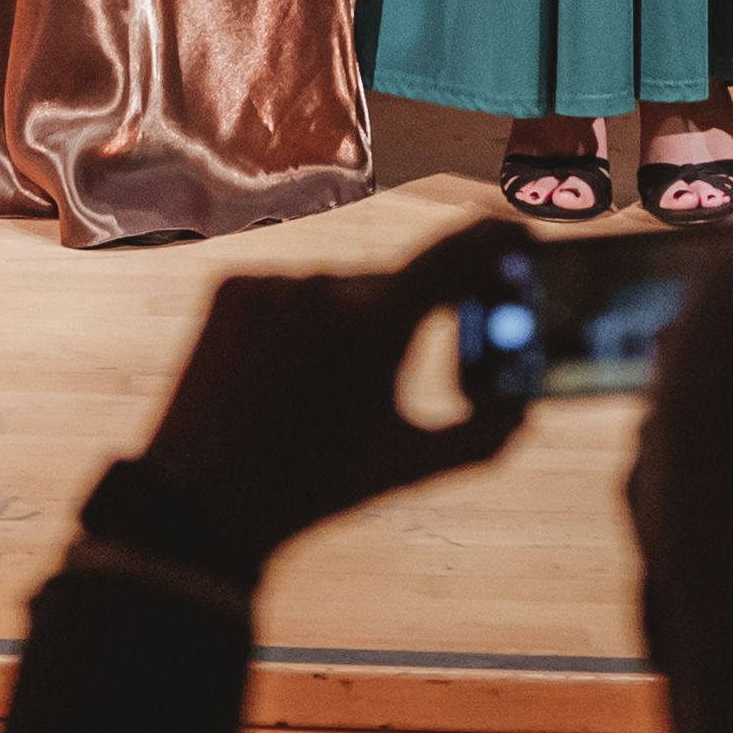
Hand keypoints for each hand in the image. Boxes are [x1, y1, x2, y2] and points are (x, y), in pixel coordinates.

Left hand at [119, 218, 536, 567]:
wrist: (206, 497)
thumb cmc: (318, 485)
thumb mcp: (411, 463)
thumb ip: (486, 432)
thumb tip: (526, 400)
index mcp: (376, 323)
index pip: (454, 254)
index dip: (494, 240)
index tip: (518, 235)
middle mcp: (323, 286)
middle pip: (398, 286)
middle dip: (415, 318)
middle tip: (408, 363)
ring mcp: (272, 282)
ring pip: (342, 291)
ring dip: (354, 324)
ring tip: (327, 390)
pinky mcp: (233, 287)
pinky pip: (292, 292)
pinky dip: (305, 322)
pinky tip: (288, 373)